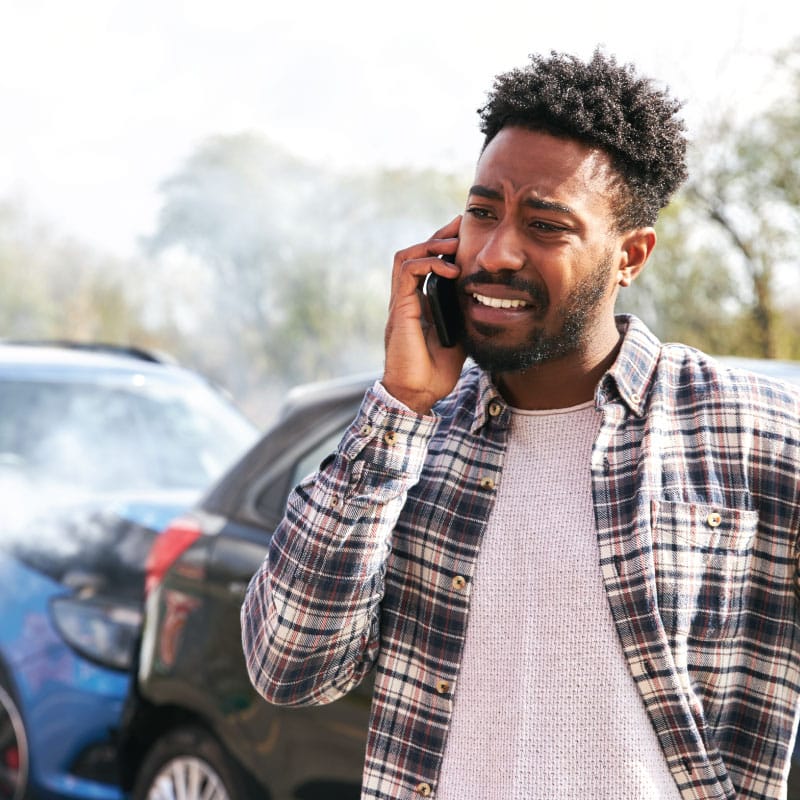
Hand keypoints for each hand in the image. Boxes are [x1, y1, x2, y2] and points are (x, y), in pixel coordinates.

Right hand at [382, 216, 465, 414]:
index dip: (445, 247)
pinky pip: (406, 272)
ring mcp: (402, 303)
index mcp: (421, 304)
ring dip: (431, 244)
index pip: (429, 264)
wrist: (417, 393)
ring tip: (454, 243)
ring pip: (407, 256)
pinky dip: (428, 263)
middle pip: (417, 254)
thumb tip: (486, 302)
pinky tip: (450, 268)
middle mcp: (408, 299)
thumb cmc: (435, 372)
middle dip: (440, 235)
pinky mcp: (400, 308)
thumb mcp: (460, 337)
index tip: (467, 234)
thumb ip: (465, 317)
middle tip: (462, 224)